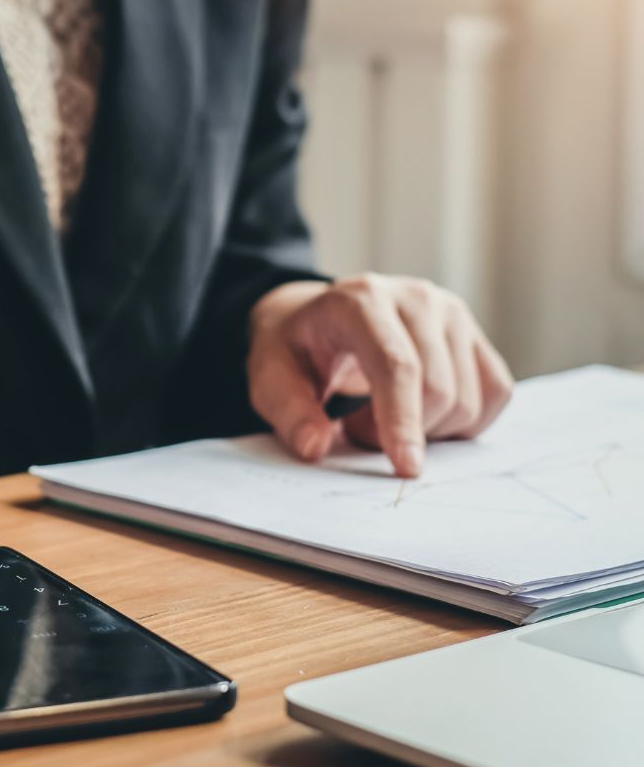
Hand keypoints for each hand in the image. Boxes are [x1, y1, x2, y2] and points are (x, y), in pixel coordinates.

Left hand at [247, 274, 513, 476]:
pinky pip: (495, 396)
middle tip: (357, 427)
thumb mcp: (269, 376)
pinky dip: (462, 423)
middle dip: (402, 432)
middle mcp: (416, 298)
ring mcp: (452, 313)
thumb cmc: (295, 349)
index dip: (403, 421)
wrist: (317, 318)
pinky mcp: (473, 336)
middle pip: (438, 390)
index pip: (397, 366)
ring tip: (382, 412)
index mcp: (361, 299)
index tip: (406, 468)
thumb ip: (288, 412)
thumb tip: (315, 448)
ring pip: (469, 401)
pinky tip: (421, 414)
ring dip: (428, 430)